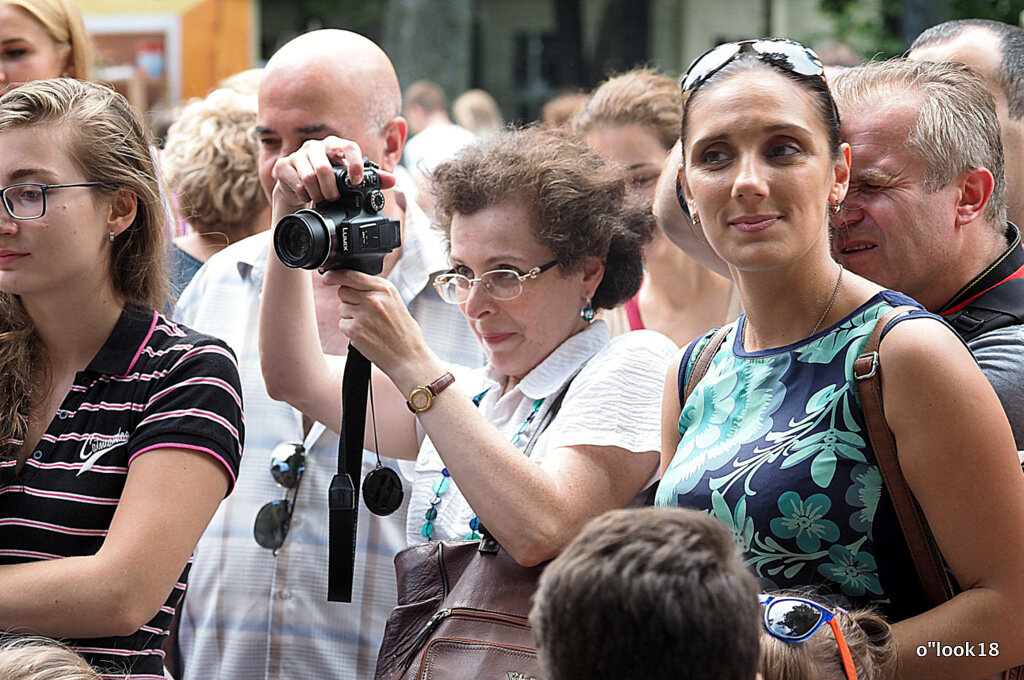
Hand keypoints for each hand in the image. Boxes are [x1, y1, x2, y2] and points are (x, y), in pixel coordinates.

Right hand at [270, 136, 396, 215]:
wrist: (301, 189)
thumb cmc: (330, 182)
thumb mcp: (352, 181)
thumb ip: (374, 179)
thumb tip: (393, 181)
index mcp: (336, 146)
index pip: (348, 147)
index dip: (354, 164)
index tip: (356, 181)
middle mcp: (316, 147)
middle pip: (324, 168)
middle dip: (331, 189)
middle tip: (334, 198)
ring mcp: (298, 155)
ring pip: (309, 177)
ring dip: (317, 194)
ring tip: (321, 199)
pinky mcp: (283, 165)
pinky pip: (295, 183)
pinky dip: (303, 195)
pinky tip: (306, 196)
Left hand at [323, 269, 432, 384]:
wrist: (409, 357)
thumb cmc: (404, 333)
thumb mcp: (395, 303)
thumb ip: (376, 291)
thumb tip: (351, 285)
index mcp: (385, 289)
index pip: (352, 275)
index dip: (335, 275)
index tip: (327, 277)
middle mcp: (373, 299)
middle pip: (343, 291)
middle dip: (349, 300)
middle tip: (364, 312)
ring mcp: (363, 314)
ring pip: (342, 308)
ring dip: (351, 316)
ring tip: (370, 327)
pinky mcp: (354, 330)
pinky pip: (343, 324)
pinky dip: (351, 331)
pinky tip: (367, 336)